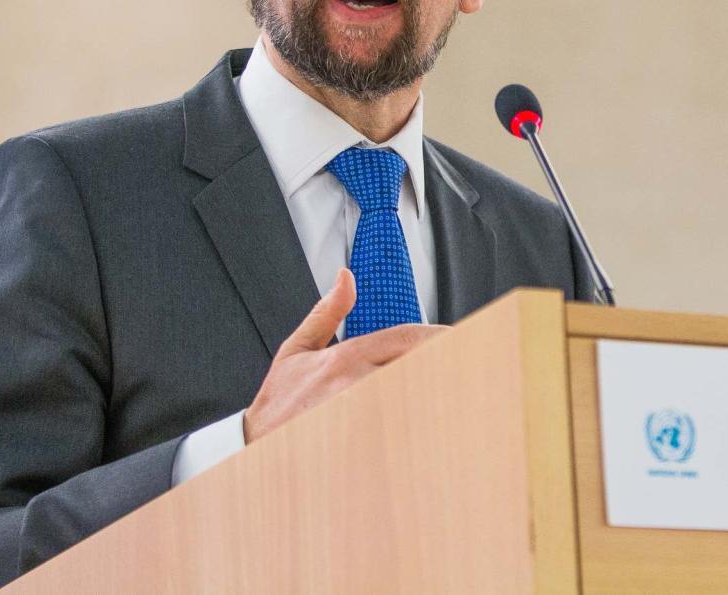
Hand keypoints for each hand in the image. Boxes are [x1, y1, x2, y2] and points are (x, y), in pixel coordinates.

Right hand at [243, 268, 447, 442]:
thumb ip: (327, 312)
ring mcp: (360, 417)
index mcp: (344, 359)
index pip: (406, 337)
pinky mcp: (362, 447)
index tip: (460, 335)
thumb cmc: (279, 403)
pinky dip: (422, 427)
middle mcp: (355, 386)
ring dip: (438, 393)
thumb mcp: (297, 350)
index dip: (440, 334)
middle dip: (447, 362)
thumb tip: (346, 278)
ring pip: (415, 398)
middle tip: (475, 360)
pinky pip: (402, 433)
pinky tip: (437, 425)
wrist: (252, 450)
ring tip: (464, 391)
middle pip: (419, 367)